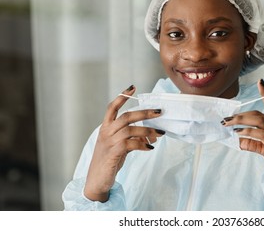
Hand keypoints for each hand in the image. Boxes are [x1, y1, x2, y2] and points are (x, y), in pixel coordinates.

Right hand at [84, 85, 164, 201]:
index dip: (122, 97)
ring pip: (130, 129)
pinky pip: (130, 144)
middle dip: (144, 113)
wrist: (97, 180)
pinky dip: (143, 144)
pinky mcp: (113, 153)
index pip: (112, 108)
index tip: (132, 87)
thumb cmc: (109, 161)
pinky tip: (150, 147)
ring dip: (147, 130)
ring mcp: (109, 143)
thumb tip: (151, 134)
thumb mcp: (118, 146)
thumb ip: (131, 137)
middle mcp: (106, 132)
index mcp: (105, 128)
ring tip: (160, 133)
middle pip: (126, 116)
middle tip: (159, 112)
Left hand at [222, 79, 263, 184]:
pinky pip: (259, 133)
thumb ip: (252, 142)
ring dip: (240, 120)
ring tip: (228, 123)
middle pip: (259, 114)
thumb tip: (237, 138)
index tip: (261, 81)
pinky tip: (237, 133)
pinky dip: (246, 131)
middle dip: (241, 114)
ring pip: (258, 120)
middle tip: (226, 118)